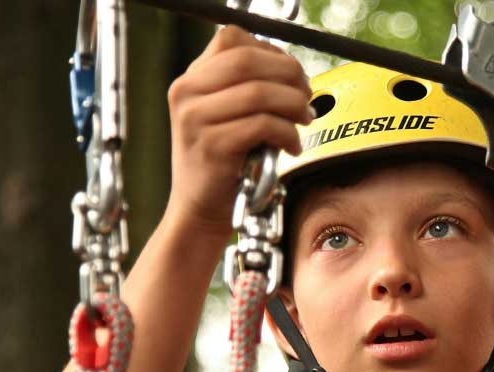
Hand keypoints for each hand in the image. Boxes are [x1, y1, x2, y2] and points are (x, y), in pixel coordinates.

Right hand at [165, 26, 312, 239]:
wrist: (198, 210)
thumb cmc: (222, 164)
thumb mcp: (223, 116)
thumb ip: (246, 89)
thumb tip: (293, 71)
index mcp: (190, 80)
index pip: (232, 39)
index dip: (271, 50)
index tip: (291, 73)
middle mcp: (186, 94)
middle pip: (249, 60)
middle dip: (289, 75)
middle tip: (307, 96)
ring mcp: (196, 119)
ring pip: (260, 92)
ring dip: (294, 105)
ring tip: (304, 120)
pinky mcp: (212, 146)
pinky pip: (263, 125)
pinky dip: (288, 133)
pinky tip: (291, 146)